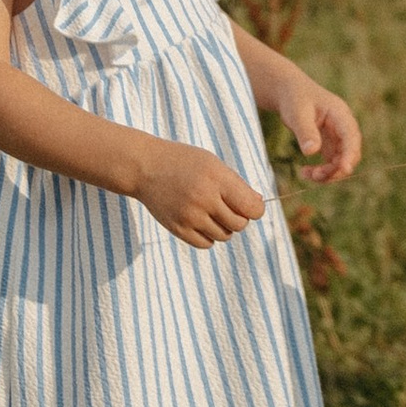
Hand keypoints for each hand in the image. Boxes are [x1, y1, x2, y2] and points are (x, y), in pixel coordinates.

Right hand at [132, 142, 267, 249]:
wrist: (146, 168)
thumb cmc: (185, 163)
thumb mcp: (213, 164)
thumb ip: (236, 185)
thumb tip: (259, 206)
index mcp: (217, 179)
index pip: (251, 207)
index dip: (256, 209)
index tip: (251, 205)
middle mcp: (204, 199)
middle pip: (240, 224)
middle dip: (240, 218)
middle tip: (229, 207)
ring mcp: (190, 216)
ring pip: (224, 236)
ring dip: (225, 227)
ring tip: (214, 212)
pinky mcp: (178, 228)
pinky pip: (206, 244)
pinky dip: (210, 236)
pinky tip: (203, 222)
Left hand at [276, 70, 362, 182]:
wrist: (289, 92)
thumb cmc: (295, 98)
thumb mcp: (298, 113)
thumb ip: (306, 132)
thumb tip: (311, 152)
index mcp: (340, 114)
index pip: (351, 137)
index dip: (350, 154)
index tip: (344, 169)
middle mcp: (344, 127)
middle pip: (350, 153)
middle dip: (336, 168)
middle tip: (314, 175)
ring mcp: (338, 136)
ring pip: (342, 161)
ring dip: (328, 173)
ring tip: (306, 175)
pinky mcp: (330, 144)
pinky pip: (332, 162)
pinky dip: (321, 171)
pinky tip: (305, 172)